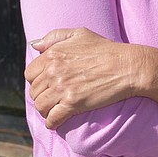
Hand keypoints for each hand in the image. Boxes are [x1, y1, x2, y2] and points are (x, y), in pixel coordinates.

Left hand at [25, 27, 142, 128]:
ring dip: (46, 110)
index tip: (47, 84)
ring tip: (54, 110)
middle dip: (42, 96)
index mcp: (52, 55)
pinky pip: (52, 119)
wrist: (127, 66)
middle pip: (34, 92)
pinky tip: (57, 121)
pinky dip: (53, 123)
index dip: (37, 80)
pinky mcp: (72, 104)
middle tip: (53, 98)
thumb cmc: (106, 49)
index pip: (30, 74)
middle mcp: (53, 71)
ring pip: (40, 106)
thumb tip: (35, 46)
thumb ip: (54, 37)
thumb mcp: (80, 34)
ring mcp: (62, 88)